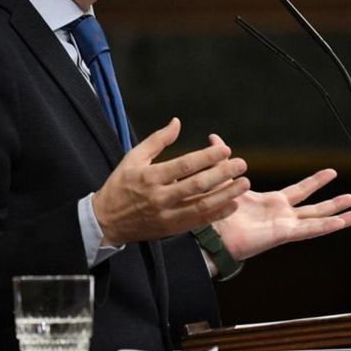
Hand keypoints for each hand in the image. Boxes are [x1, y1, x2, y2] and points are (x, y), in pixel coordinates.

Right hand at [93, 118, 249, 244]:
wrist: (106, 221)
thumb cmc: (121, 184)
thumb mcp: (133, 157)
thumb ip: (158, 140)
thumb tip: (177, 121)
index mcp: (150, 177)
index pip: (184, 165)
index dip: (207, 157)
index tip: (226, 150)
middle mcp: (159, 197)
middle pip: (197, 185)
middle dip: (222, 174)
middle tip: (242, 164)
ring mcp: (167, 215)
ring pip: (202, 206)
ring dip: (226, 194)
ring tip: (244, 184)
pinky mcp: (171, 229)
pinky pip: (199, 221)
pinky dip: (217, 214)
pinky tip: (232, 204)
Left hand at [211, 151, 350, 260]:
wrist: (207, 234)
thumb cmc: (213, 212)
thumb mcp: (223, 180)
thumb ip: (223, 160)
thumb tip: (214, 139)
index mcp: (270, 203)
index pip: (299, 190)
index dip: (316, 181)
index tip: (332, 172)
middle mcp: (281, 216)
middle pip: (314, 207)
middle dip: (334, 202)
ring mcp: (284, 226)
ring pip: (318, 220)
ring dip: (338, 216)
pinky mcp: (283, 234)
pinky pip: (310, 229)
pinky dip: (328, 225)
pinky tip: (343, 222)